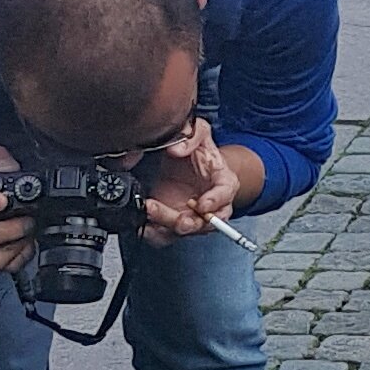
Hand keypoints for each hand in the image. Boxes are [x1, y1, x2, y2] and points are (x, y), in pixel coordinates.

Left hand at [141, 118, 237, 246]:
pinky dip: (154, 233)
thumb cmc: (200, 152)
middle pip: (203, 222)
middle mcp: (211, 206)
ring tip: (149, 210)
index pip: (225, 195)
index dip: (214, 202)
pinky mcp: (174, 223)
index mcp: (224, 183)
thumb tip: (177, 147)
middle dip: (184, 220)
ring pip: (183, 231)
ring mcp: (192, 217)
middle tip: (161, 208)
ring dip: (165, 224)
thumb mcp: (199, 132)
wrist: (190, 163)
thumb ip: (192, 135)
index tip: (201, 204)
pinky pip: (166, 236)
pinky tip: (144, 223)